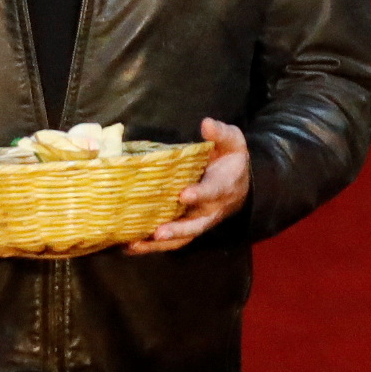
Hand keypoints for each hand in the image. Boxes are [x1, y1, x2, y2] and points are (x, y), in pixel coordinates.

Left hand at [123, 118, 250, 253]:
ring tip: (135, 245)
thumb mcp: (232, 142)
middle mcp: (210, 209)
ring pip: (182, 238)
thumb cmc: (231, 160)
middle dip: (177, 229)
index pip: (212, 191)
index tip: (184, 194)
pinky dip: (152, 247)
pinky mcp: (188, 228)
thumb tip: (206, 123)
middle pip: (195, 224)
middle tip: (158, 233)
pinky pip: (172, 241)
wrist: (240, 185)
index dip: (199, 194)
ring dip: (159, 244)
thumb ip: (220, 134)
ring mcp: (199, 222)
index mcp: (222, 186)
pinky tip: (130, 247)